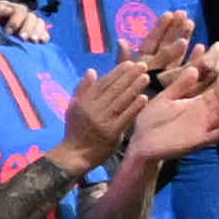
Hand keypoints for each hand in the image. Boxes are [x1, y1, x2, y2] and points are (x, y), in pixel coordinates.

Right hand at [52, 35, 159, 170]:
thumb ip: (82, 89)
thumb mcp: (73, 108)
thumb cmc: (76, 130)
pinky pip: (125, 117)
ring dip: (134, 88)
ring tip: (145, 77)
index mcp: (83, 102)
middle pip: (113, 90)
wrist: (75, 155)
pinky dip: (134, 107)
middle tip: (142, 65)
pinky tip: (143, 98)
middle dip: (128, 76)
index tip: (129, 63)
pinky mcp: (111, 133)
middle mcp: (92, 109)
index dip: (117, 72)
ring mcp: (102, 121)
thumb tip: (91, 71)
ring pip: (120, 101)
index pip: (102, 83)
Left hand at [128, 37, 218, 163]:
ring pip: (218, 115)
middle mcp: (202, 113)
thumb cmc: (151, 120)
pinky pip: (210, 138)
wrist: (140, 143)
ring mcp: (200, 127)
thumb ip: (179, 86)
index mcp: (194, 102)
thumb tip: (193, 68)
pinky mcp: (195, 141)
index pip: (212, 87)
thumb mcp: (164, 99)